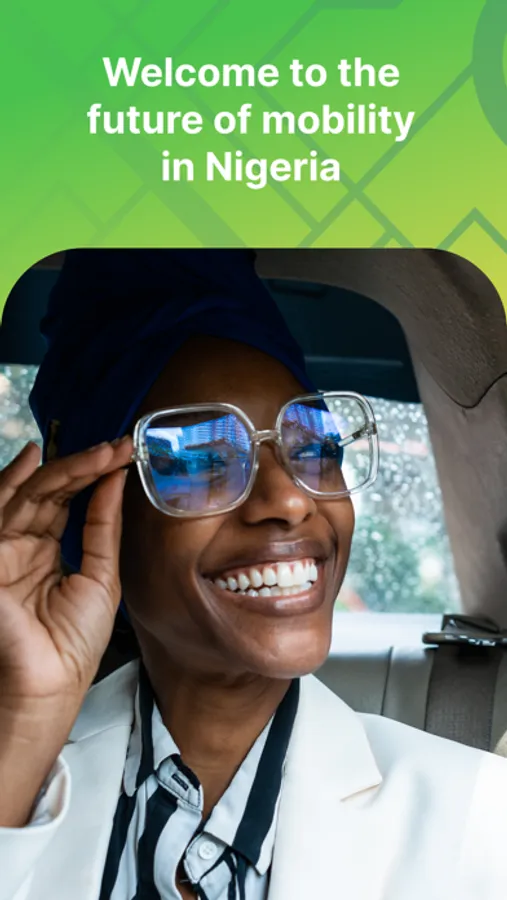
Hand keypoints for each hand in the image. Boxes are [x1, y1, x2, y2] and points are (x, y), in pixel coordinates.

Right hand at [0, 437, 132, 708]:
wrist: (52, 685)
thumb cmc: (73, 642)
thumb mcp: (101, 575)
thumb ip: (103, 526)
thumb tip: (115, 480)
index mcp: (46, 551)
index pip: (66, 501)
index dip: (93, 476)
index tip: (124, 455)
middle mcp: (20, 544)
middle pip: (49, 491)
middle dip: (84, 466)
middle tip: (118, 447)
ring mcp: (2, 548)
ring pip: (27, 493)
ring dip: (63, 469)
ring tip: (99, 451)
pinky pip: (0, 510)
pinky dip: (13, 481)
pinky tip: (34, 459)